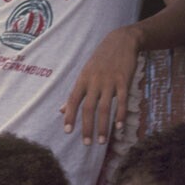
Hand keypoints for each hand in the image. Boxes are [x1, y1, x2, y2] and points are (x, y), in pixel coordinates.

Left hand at [61, 26, 139, 143]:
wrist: (120, 41)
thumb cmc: (100, 60)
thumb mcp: (85, 74)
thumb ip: (75, 93)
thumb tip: (60, 110)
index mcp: (83, 80)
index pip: (73, 100)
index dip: (70, 115)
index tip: (67, 131)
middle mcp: (94, 81)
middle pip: (89, 107)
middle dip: (87, 127)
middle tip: (86, 143)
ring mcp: (109, 81)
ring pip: (105, 107)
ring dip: (103, 126)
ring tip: (101, 141)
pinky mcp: (124, 80)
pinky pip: (122, 100)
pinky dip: (120, 114)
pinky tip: (119, 127)